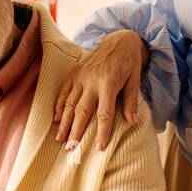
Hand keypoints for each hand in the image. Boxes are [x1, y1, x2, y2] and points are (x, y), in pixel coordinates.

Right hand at [54, 30, 147, 149]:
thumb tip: (134, 123)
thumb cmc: (129, 62)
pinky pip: (64, 92)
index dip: (102, 131)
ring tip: (60, 139)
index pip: (104, 113)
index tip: (99, 147)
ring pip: (69, 103)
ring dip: (64, 123)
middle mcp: (91, 80)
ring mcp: (80, 76)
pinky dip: (59, 106)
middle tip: (71, 150)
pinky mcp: (74, 72)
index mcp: (108, 83)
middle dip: (76, 132)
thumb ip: (131, 102)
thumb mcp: (134, 80)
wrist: (118, 40)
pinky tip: (56, 120)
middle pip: (82, 111)